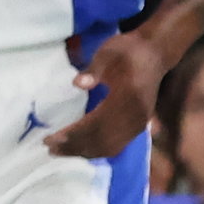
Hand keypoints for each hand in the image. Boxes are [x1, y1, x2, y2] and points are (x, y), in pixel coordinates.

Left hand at [46, 24, 165, 161]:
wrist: (154, 53)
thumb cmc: (127, 51)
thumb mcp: (108, 53)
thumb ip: (94, 69)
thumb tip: (77, 84)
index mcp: (128, 98)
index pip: (97, 123)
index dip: (74, 133)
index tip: (51, 138)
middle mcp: (136, 116)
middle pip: (102, 140)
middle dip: (75, 146)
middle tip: (49, 148)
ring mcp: (140, 123)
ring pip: (111, 146)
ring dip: (85, 152)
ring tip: (60, 152)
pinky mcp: (139, 124)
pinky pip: (119, 144)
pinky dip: (99, 151)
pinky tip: (81, 150)